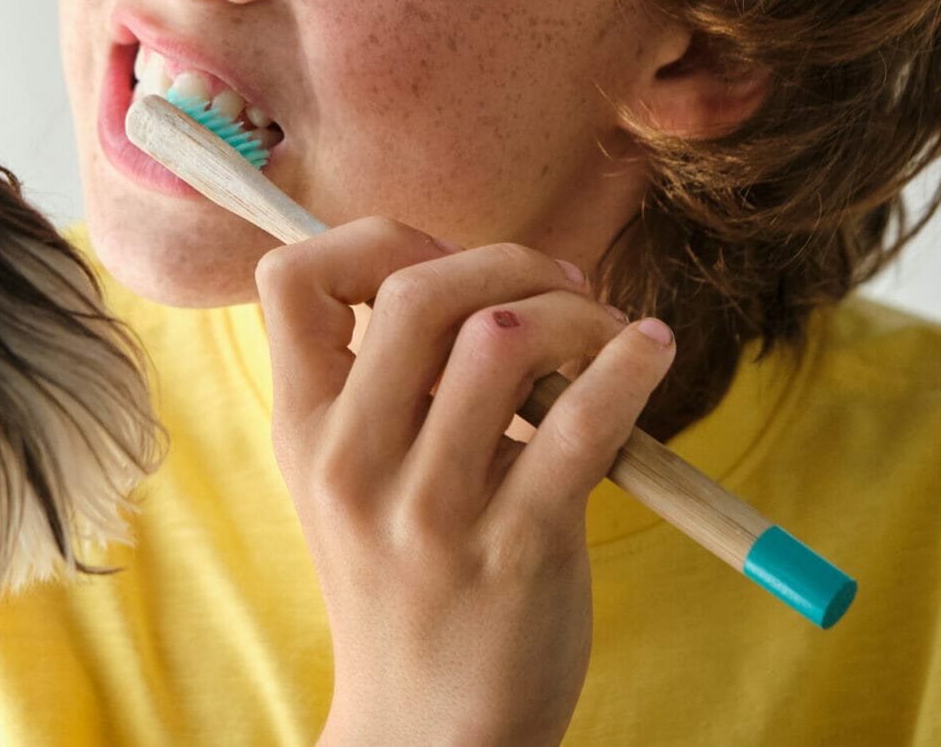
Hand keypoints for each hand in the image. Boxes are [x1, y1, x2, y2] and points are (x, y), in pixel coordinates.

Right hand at [254, 217, 676, 746]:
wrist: (431, 731)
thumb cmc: (406, 580)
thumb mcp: (350, 478)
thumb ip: (377, 382)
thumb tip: (454, 263)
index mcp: (304, 430)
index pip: (291, 278)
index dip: (372, 241)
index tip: (436, 262)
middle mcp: (353, 462)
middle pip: (416, 290)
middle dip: (507, 262)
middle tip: (557, 285)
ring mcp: (432, 509)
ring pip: (501, 338)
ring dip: (576, 311)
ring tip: (604, 332)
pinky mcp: (518, 547)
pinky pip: (584, 421)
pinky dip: (631, 362)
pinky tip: (649, 351)